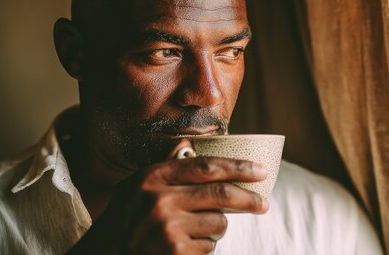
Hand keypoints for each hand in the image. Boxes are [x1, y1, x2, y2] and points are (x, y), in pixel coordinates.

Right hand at [69, 156, 268, 253]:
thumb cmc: (124, 219)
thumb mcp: (136, 186)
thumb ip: (165, 167)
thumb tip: (187, 144)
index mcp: (153, 177)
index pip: (207, 166)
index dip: (238, 167)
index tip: (260, 170)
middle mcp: (160, 200)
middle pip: (221, 194)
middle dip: (249, 199)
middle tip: (264, 204)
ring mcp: (168, 228)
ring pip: (218, 223)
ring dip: (216, 228)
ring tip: (194, 230)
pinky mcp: (176, 252)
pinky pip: (209, 247)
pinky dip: (204, 248)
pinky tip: (183, 247)